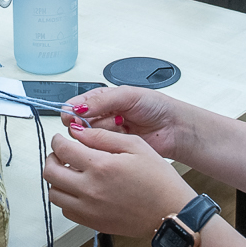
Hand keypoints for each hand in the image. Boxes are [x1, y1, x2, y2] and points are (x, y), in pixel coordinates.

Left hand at [43, 126, 196, 237]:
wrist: (171, 213)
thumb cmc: (159, 179)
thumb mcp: (136, 146)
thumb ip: (102, 136)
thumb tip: (77, 132)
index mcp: (100, 166)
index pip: (62, 150)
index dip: (58, 141)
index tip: (61, 139)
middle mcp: (89, 189)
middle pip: (50, 172)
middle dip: (52, 158)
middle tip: (61, 154)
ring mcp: (89, 209)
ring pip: (53, 194)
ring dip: (56, 180)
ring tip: (70, 172)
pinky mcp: (92, 223)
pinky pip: (65, 211)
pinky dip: (66, 199)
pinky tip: (79, 190)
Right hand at [61, 84, 188, 159]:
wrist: (174, 128)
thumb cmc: (156, 107)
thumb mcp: (128, 95)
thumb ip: (101, 100)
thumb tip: (78, 107)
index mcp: (102, 100)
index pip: (76, 105)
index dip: (72, 111)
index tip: (71, 116)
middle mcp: (102, 117)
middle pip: (79, 123)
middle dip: (88, 123)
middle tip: (103, 121)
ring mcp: (108, 135)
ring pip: (89, 138)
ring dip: (102, 133)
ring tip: (121, 126)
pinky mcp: (113, 151)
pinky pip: (100, 150)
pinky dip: (107, 146)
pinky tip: (120, 139)